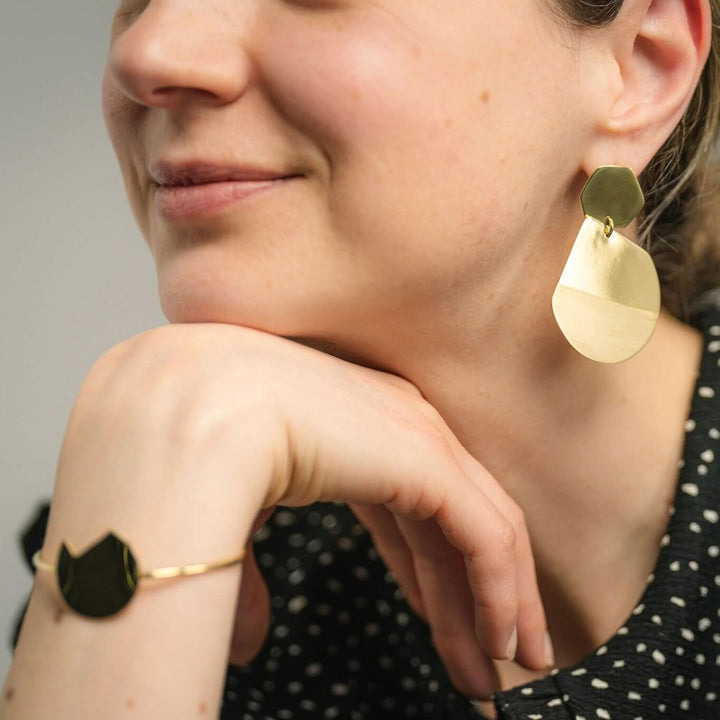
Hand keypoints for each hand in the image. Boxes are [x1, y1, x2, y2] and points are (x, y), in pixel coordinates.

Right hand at [58, 322, 549, 699]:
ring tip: (506, 667)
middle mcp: (395, 424)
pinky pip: (488, 537)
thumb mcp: (231, 514)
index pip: (411, 510)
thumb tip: (253, 642)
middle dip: (467, 599)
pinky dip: (501, 591)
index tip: (441, 625)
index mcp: (354, 426)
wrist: (189, 405)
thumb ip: (252, 572)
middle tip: (483, 665)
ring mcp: (417, 435)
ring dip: (497, 603)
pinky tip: (501, 640)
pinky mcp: (429, 458)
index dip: (431, 574)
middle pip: (450, 526)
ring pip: (483, 530)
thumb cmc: (194, 442)